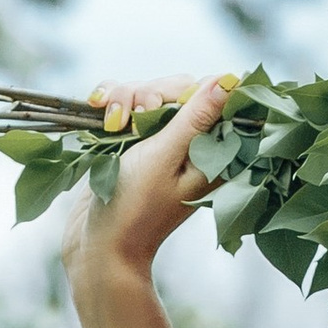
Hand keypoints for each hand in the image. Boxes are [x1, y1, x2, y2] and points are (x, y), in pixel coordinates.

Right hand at [61, 70, 239, 299]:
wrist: (99, 247)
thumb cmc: (135, 208)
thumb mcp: (165, 157)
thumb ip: (195, 117)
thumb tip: (230, 79)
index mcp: (212, 150)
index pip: (212, 95)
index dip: (185, 91)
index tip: (157, 108)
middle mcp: (190, 143)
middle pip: (176, 88)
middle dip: (146, 95)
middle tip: (130, 124)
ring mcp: (161, 142)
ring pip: (147, 93)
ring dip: (124, 98)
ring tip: (109, 124)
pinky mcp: (133, 142)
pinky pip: (126, 105)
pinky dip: (111, 103)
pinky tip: (98, 112)